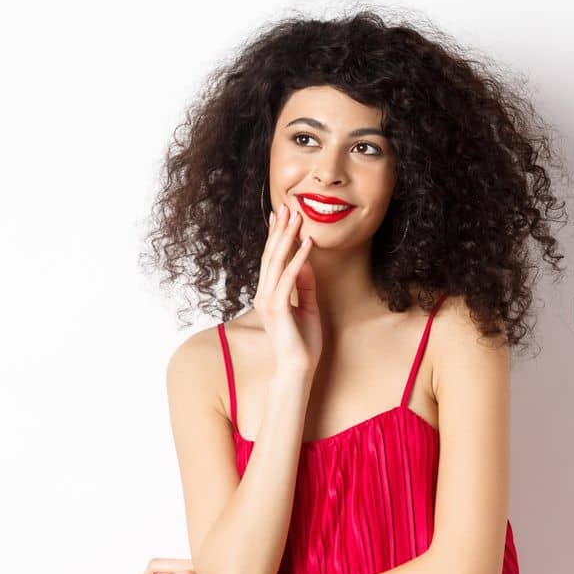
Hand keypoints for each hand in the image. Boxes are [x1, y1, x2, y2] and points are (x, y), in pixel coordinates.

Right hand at [257, 200, 321, 375]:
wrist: (298, 367)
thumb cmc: (303, 342)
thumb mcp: (308, 307)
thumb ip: (305, 286)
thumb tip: (306, 263)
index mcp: (270, 294)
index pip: (272, 260)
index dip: (276, 236)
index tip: (281, 216)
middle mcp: (265, 294)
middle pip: (271, 255)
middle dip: (280, 230)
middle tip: (287, 206)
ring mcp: (269, 301)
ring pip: (277, 262)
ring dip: (287, 238)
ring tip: (296, 218)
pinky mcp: (278, 308)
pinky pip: (289, 278)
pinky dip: (299, 260)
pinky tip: (307, 244)